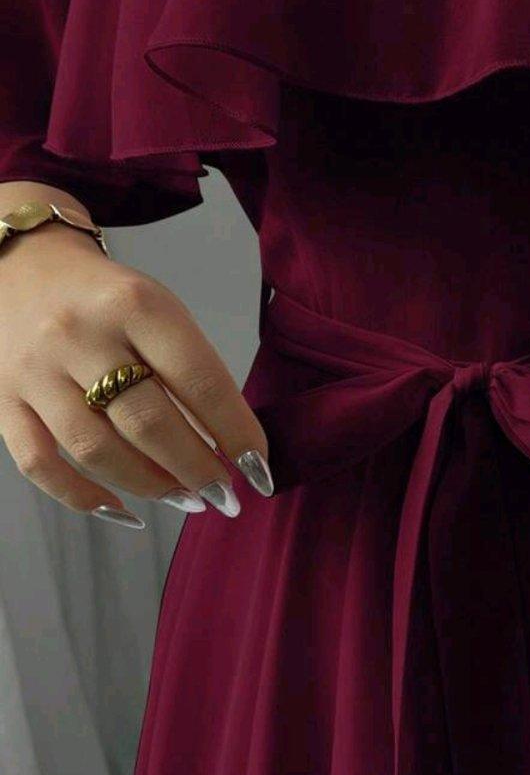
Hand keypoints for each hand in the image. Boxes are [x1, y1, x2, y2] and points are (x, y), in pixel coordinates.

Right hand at [0, 223, 272, 528]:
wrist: (23, 265)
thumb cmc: (107, 297)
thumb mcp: (158, 307)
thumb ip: (189, 367)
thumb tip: (227, 444)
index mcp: (136, 304)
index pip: (198, 380)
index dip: (236, 432)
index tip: (259, 468)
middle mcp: (82, 335)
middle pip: (149, 423)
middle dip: (197, 470)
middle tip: (225, 495)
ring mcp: (37, 370)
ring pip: (97, 450)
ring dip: (151, 486)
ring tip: (187, 499)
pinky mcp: (2, 399)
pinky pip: (40, 464)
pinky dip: (83, 497)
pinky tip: (124, 510)